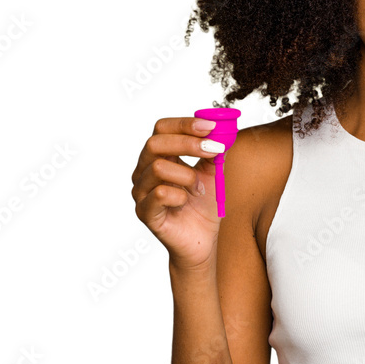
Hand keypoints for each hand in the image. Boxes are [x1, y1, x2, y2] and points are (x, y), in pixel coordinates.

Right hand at [131, 116, 225, 270]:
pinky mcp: (144, 212)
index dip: (185, 124)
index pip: (162, 129)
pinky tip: (187, 201)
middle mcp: (144, 171)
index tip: (210, 126)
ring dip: (188, 176)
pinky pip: (159, 193)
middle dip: (188, 143)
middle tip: (214, 149)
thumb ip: (215, 151)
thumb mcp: (213, 173)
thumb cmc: (203, 205)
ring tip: (200, 188)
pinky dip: (180, 194)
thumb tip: (223, 129)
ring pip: (158, 168)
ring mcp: (141, 192)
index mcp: (159, 157)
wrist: (203, 239)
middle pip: (155, 143)